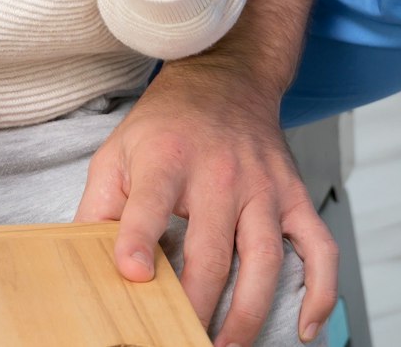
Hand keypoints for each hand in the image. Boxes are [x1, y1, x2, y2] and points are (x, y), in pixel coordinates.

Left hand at [76, 61, 336, 345]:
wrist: (224, 79)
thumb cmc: (165, 125)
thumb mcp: (118, 151)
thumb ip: (98, 206)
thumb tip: (81, 261)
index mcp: (168, 158)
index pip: (151, 202)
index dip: (138, 239)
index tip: (134, 274)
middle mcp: (220, 172)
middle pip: (211, 249)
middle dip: (197, 304)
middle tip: (179, 338)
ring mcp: (263, 185)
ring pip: (265, 259)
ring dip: (249, 313)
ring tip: (225, 346)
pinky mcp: (295, 195)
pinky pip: (319, 248)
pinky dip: (319, 290)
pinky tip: (304, 327)